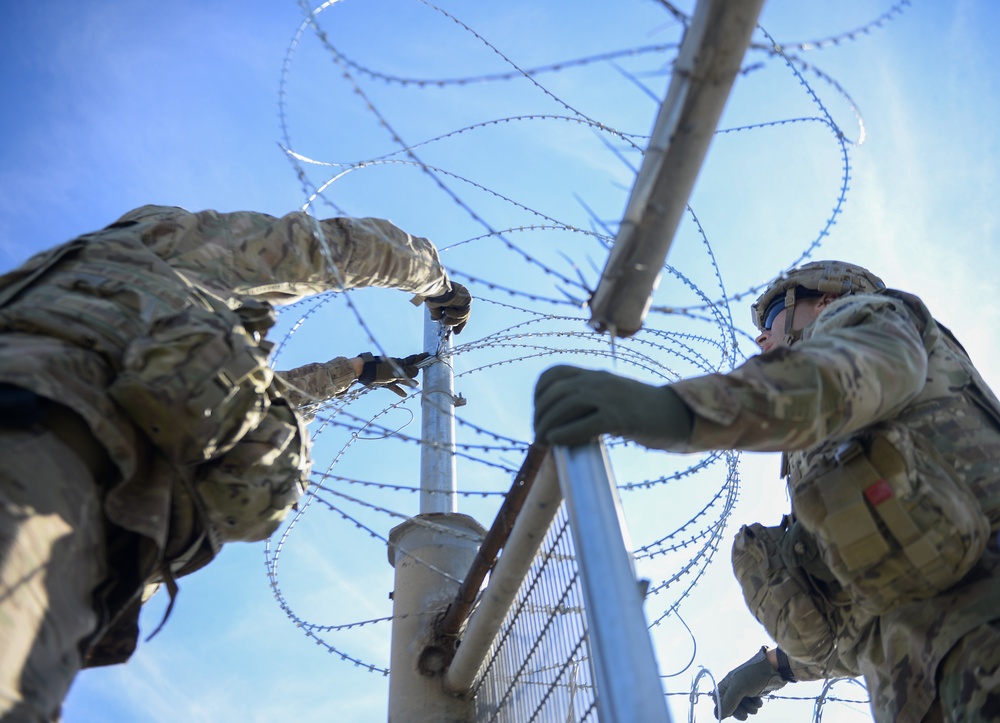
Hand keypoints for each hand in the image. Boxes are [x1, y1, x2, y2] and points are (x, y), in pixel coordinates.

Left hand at [358, 352, 429, 397]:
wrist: (364, 371)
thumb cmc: (380, 370)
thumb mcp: (395, 373)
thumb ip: (406, 373)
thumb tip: (417, 371)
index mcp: (399, 363)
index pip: (413, 360)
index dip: (421, 358)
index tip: (428, 355)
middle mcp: (396, 368)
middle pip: (409, 370)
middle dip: (416, 371)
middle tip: (424, 371)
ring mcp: (390, 375)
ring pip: (402, 379)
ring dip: (409, 383)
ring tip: (416, 386)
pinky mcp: (385, 382)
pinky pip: (394, 386)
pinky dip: (399, 390)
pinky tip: (404, 395)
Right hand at [424, 281, 470, 332]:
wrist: (436, 287)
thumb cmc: (433, 295)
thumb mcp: (434, 306)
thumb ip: (437, 313)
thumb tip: (437, 319)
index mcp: (454, 300)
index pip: (459, 314)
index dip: (459, 325)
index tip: (456, 333)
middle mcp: (461, 299)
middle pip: (464, 316)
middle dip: (456, 324)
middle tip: (451, 328)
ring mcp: (465, 298)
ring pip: (464, 316)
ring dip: (453, 320)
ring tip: (444, 318)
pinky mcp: (468, 298)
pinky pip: (464, 312)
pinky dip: (455, 315)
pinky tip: (448, 311)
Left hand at [532, 365, 692, 447]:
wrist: (679, 415)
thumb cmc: (644, 413)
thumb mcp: (614, 398)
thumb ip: (591, 402)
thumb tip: (561, 424)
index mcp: (597, 375)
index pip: (555, 373)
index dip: (539, 393)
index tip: (538, 413)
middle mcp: (601, 381)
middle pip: (557, 391)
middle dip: (540, 414)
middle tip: (537, 436)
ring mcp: (611, 397)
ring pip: (567, 404)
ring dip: (547, 425)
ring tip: (542, 442)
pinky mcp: (621, 417)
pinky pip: (586, 423)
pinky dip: (565, 432)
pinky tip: (556, 441)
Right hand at [714, 648, 786, 719]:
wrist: (775, 667)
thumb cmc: (754, 674)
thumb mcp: (739, 688)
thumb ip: (728, 702)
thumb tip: (718, 715)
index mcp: (727, 682)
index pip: (718, 698)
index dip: (723, 707)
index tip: (730, 713)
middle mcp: (734, 685)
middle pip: (730, 704)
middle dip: (738, 710)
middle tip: (745, 715)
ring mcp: (744, 688)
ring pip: (742, 705)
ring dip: (749, 708)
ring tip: (755, 705)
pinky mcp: (754, 690)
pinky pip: (751, 702)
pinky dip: (755, 704)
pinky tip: (759, 701)